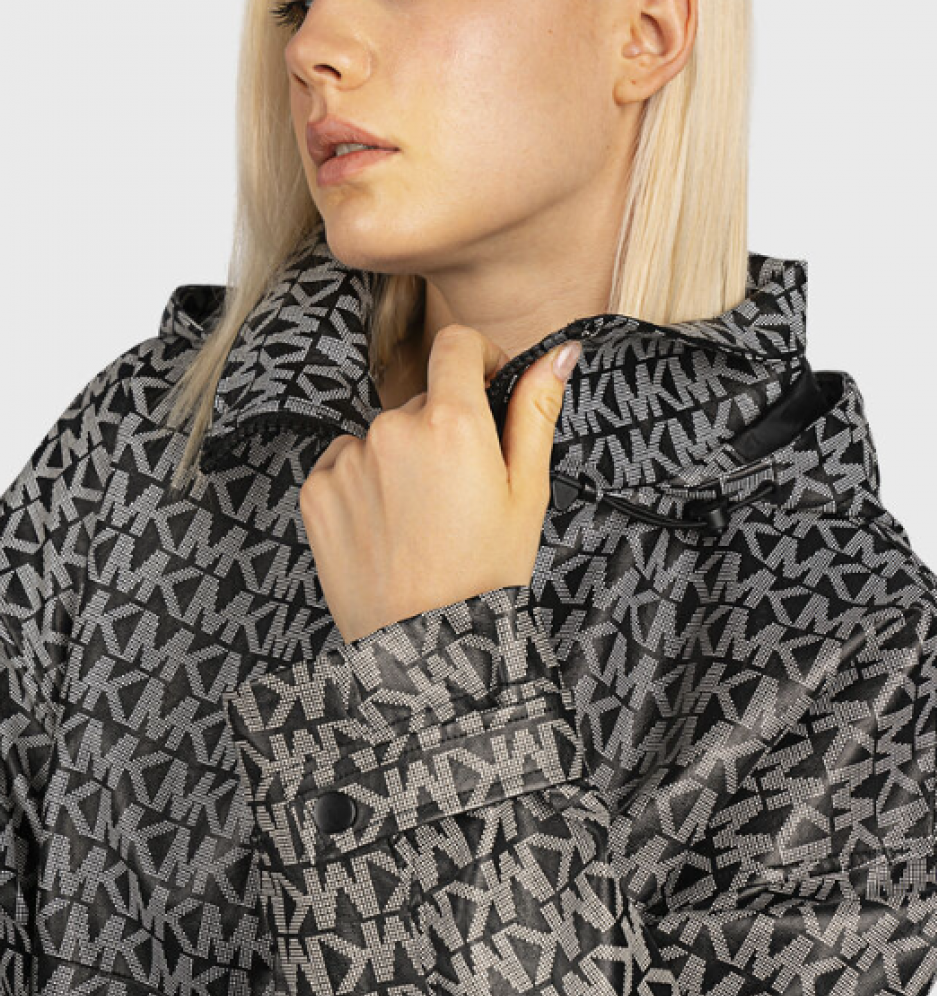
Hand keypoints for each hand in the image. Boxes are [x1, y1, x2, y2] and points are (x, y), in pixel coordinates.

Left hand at [298, 324, 580, 642]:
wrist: (426, 650)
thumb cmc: (487, 576)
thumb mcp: (529, 493)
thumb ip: (536, 411)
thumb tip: (560, 352)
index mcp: (453, 423)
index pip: (456, 345)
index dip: (477, 358)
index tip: (486, 387)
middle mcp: (393, 429)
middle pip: (422, 400)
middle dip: (444, 429)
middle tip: (462, 492)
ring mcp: (348, 460)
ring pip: (383, 436)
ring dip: (402, 460)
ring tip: (423, 521)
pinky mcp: (316, 491)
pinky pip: (344, 465)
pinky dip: (364, 486)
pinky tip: (389, 529)